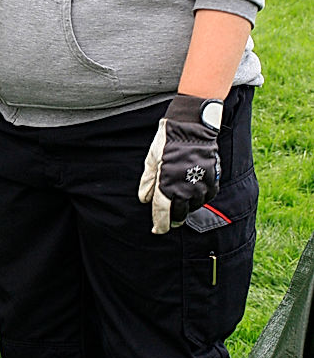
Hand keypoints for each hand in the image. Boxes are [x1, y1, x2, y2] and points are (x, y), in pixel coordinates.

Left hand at [138, 94, 222, 234]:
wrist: (191, 126)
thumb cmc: (168, 141)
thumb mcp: (151, 159)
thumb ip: (148, 182)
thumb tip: (144, 199)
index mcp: (167, 186)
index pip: (162, 213)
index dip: (159, 225)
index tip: (157, 230)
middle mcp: (185, 189)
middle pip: (179, 214)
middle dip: (173, 219)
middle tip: (170, 220)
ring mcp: (200, 185)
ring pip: (194, 206)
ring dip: (187, 207)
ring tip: (181, 203)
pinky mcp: (213, 179)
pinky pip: (207, 197)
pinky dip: (200, 198)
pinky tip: (195, 194)